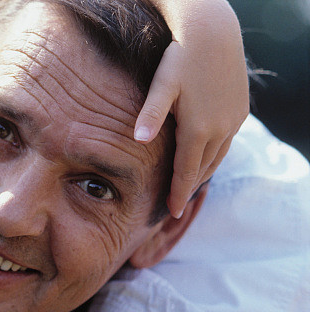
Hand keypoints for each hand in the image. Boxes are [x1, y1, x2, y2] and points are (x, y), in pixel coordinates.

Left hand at [136, 0, 248, 217]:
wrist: (214, 33)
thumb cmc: (179, 58)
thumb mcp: (161, 85)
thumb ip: (150, 115)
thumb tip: (137, 140)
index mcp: (197, 129)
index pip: (185, 173)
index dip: (177, 195)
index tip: (170, 213)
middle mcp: (220, 129)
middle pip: (202, 170)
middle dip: (188, 189)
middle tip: (175, 205)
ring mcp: (233, 120)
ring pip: (217, 158)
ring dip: (202, 174)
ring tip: (187, 187)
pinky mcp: (240, 110)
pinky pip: (226, 142)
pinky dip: (213, 156)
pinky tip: (203, 158)